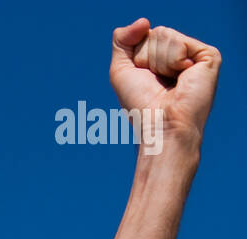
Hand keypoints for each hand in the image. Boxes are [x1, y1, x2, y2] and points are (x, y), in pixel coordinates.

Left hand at [110, 18, 221, 148]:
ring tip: (170, 84)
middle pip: (155, 33)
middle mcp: (181, 56)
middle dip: (147, 59)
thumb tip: (144, 21)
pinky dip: (173, 60)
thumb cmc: (141, 107)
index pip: (145, 36)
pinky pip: (179, 42)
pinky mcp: (208, 57)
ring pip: (165, 35)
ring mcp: (195, 56)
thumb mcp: (120, 70)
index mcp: (163, 59)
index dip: (138, 58)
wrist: (161, 127)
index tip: (146, 82)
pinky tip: (182, 78)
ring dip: (159, 62)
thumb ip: (122, 39)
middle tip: (158, 85)